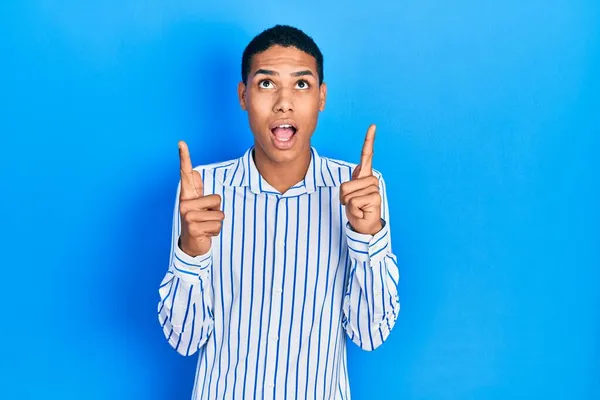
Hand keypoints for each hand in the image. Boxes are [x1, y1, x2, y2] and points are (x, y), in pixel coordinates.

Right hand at [178, 141, 223, 256]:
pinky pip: (217, 226)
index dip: (184, 157)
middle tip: (205, 218)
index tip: (181, 142)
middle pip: (217, 199)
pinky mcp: (193, 228)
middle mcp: (185, 203)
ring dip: (217, 223)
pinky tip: (206, 234)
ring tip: (206, 226)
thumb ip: (197, 189)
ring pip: (219, 214)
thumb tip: (194, 171)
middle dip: (217, 211)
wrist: (191, 245)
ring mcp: (187, 216)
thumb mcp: (198, 205)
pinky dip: (215, 232)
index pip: (185, 174)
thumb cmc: (198, 222)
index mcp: (187, 196)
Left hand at [340, 125, 382, 234]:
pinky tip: (362, 211)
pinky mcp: (374, 197)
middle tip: (353, 204)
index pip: (367, 155)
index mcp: (365, 176)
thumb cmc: (356, 209)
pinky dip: (353, 210)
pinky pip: (353, 202)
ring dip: (348, 204)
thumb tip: (357, 171)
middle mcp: (371, 179)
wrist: (365, 226)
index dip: (369, 140)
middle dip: (344, 197)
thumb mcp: (348, 195)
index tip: (373, 126)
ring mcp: (374, 188)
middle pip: (345, 185)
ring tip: (358, 208)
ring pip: (348, 194)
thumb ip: (350, 183)